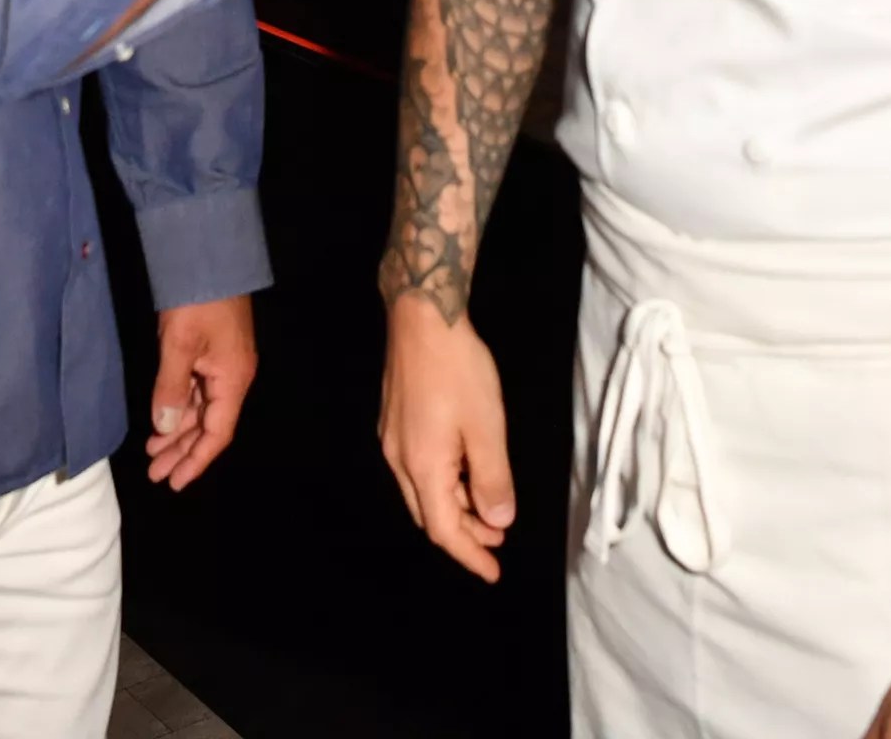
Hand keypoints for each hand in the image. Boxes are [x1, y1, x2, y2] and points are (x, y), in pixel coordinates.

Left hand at [143, 294, 253, 492]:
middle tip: (155, 473)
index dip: (196, 460)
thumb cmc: (197, 300)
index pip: (217, 433)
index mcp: (233, 380)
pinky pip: (196, 390)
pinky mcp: (212, 350)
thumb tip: (163, 428)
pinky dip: (179, 408)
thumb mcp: (178, 346)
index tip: (174, 482)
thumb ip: (170, 390)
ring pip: (201, 408)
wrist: (209, 253)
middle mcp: (233, 376)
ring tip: (152, 451)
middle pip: (210, 425)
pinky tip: (161, 419)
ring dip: (178, 431)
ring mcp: (223, 363)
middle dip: (183, 450)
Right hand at [379, 289, 515, 581]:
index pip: (444, 530)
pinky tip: (465, 473)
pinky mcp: (395, 422)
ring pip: (422, 493)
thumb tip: (497, 520)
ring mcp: (393, 440)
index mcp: (422, 467)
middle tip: (496, 542)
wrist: (421, 318)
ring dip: (455, 509)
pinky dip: (444, 485)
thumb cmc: (458, 370)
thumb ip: (492, 479)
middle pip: (429, 516)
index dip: (469, 555)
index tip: (493, 573)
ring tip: (488, 511)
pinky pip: (418, 471)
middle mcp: (400, 460)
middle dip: (462, 535)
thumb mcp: (487, 428)